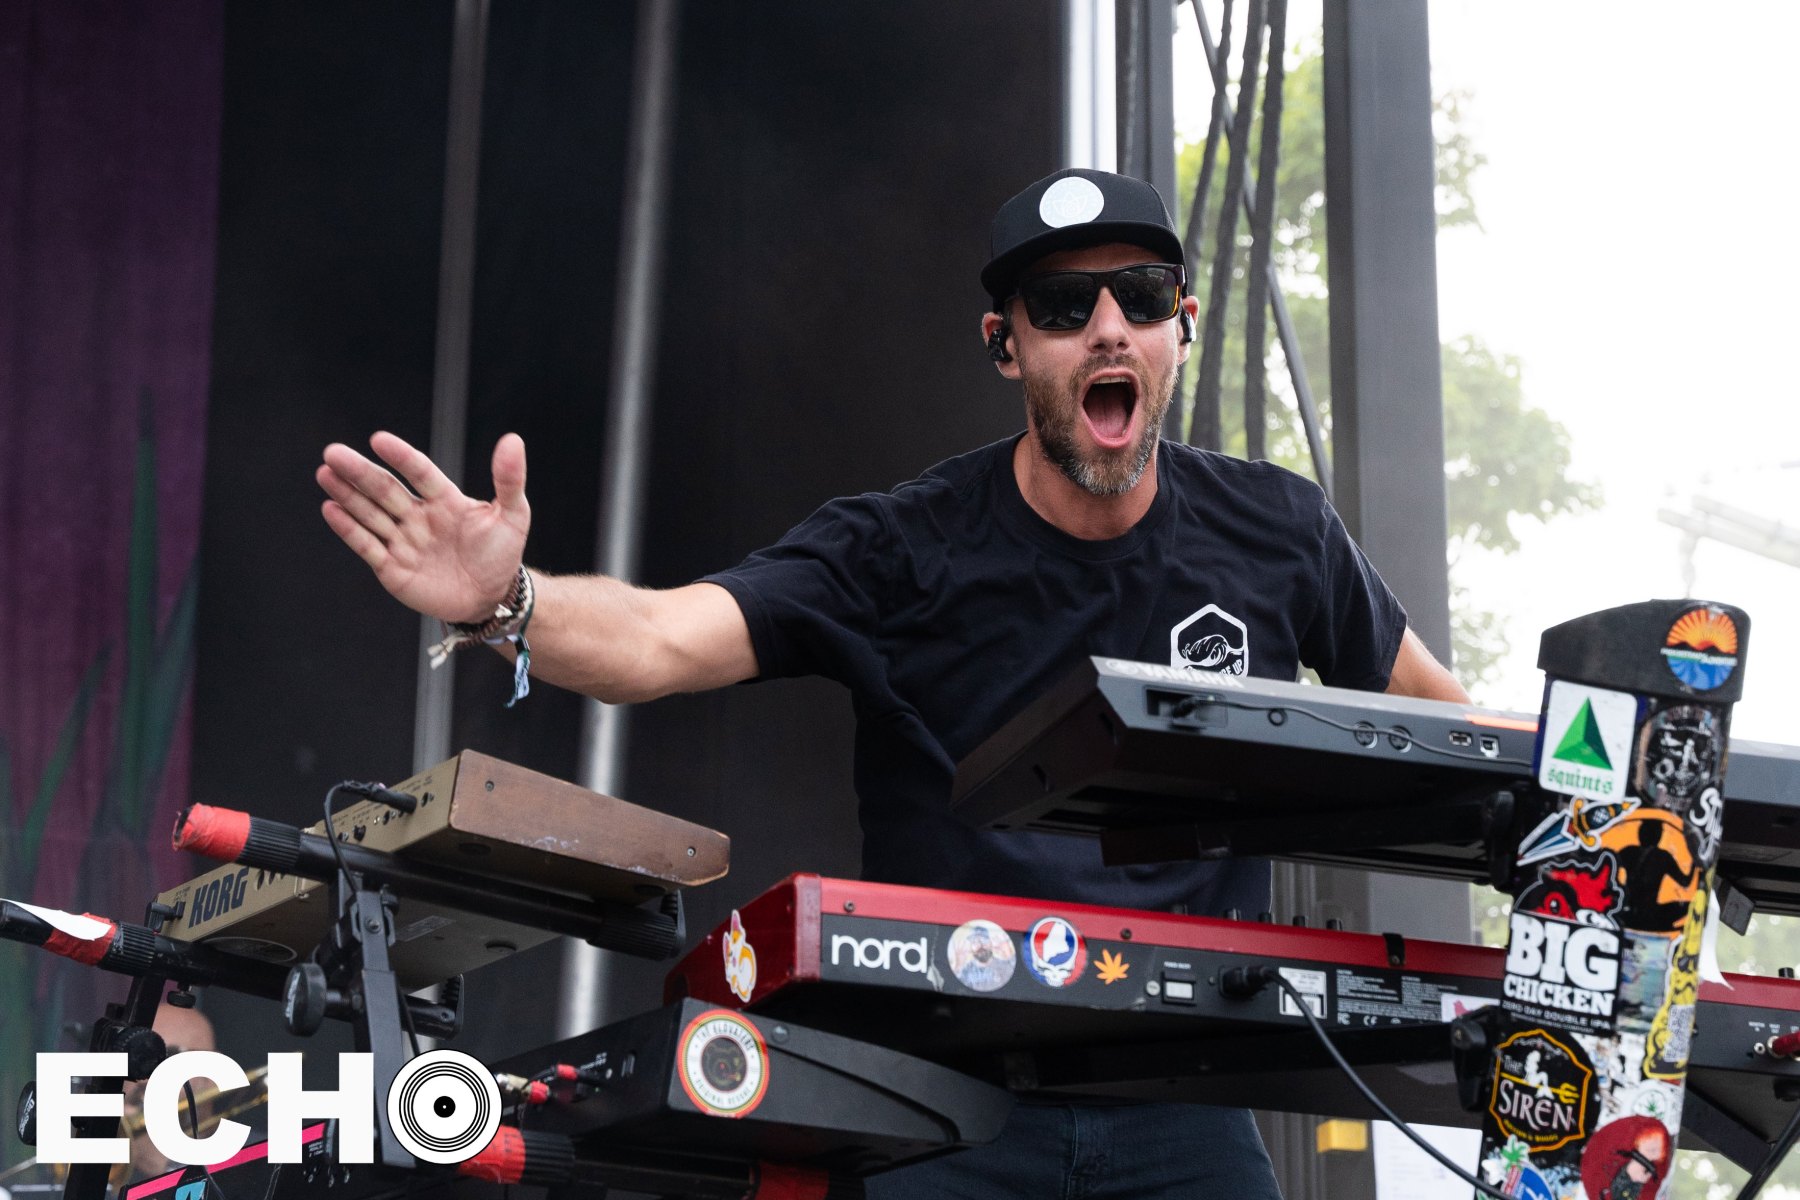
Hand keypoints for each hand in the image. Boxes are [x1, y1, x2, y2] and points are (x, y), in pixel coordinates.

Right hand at [318, 432, 530, 623]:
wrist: (492, 599)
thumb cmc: (502, 555)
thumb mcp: (514, 515)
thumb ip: (510, 479)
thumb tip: (513, 439)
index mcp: (444, 499)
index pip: (419, 472)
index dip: (401, 457)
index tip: (379, 440)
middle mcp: (418, 516)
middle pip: (385, 490)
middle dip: (359, 472)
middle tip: (332, 452)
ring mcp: (403, 541)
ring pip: (371, 514)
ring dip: (347, 495)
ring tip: (325, 473)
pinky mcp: (392, 568)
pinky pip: (367, 546)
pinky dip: (349, 529)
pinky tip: (330, 509)